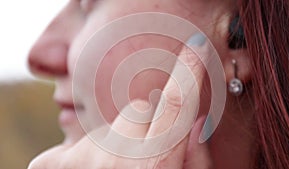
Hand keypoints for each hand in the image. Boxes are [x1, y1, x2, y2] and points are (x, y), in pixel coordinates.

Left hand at [28, 33, 212, 168]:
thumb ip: (195, 163)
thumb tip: (195, 123)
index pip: (176, 105)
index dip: (189, 72)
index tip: (195, 47)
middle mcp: (108, 162)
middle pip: (141, 112)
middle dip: (152, 128)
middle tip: (149, 159)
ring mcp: (74, 161)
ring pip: (115, 125)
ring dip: (123, 142)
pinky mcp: (51, 164)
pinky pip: (84, 140)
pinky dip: (95, 153)